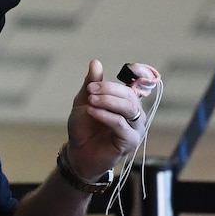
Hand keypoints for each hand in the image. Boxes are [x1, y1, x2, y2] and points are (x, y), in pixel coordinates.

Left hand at [65, 59, 144, 179]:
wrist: (78, 152)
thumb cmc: (84, 128)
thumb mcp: (85, 101)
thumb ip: (92, 83)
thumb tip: (96, 62)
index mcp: (128, 104)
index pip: (128, 88)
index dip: (111, 85)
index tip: (92, 84)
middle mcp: (136, 115)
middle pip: (129, 96)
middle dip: (108, 91)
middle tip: (90, 91)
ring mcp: (136, 129)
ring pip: (128, 108)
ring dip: (108, 102)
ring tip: (90, 101)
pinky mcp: (131, 141)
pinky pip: (121, 124)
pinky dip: (105, 115)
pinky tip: (92, 111)